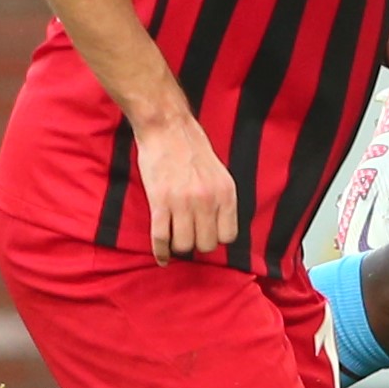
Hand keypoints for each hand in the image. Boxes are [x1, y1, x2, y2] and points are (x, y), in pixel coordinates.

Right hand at [136, 112, 239, 263]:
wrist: (168, 129)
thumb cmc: (192, 149)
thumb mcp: (220, 173)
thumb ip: (221, 199)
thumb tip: (220, 227)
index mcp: (226, 193)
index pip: (229, 236)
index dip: (216, 238)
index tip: (207, 234)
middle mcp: (208, 200)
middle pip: (207, 244)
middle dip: (197, 244)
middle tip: (188, 235)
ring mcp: (184, 203)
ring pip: (184, 245)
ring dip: (179, 246)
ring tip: (175, 238)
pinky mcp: (160, 202)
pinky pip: (161, 238)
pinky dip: (161, 252)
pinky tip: (162, 258)